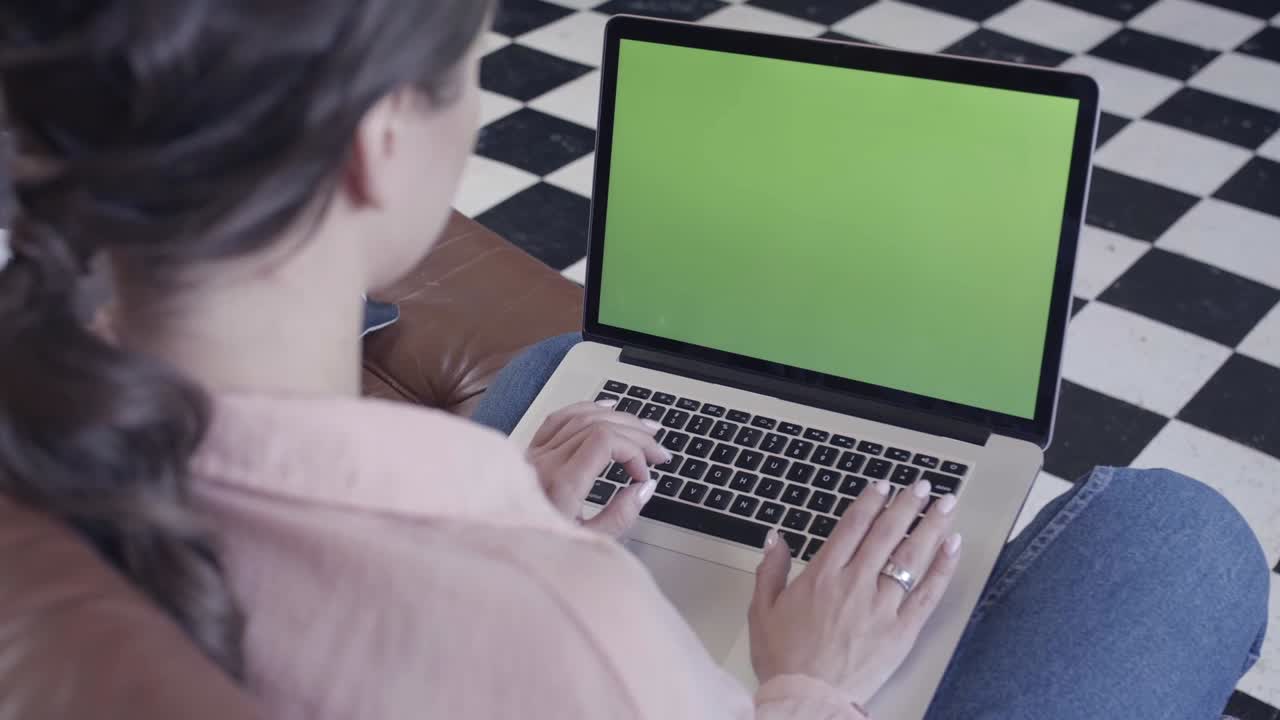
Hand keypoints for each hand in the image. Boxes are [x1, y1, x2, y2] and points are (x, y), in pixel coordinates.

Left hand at [526, 399, 670, 535]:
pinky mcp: (530, 452)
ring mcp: (535, 453)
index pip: (605, 441)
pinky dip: (587, 409)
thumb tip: (643, 488)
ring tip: (644, 429)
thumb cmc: (539, 548)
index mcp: (560, 484)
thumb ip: (619, 517)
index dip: (634, 451)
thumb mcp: (586, 543)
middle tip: (658, 452)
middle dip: (635, 434)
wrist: (502, 544)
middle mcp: (545, 462)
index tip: (643, 475)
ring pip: (581, 417)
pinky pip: (560, 418)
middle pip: (598, 425)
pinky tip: (607, 408)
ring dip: (618, 419)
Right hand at [748, 478, 962, 706]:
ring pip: (912, 556)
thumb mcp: (762, 610)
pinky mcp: (902, 631)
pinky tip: (953, 546)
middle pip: (887, 533)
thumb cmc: (784, 659)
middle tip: (923, 486)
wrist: (806, 700)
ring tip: (947, 504)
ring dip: (931, 525)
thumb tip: (775, 537)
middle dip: (908, 504)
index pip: (853, 526)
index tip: (883, 487)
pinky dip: (943, 567)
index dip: (871, 502)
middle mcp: (855, 583)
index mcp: (822, 575)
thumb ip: (770, 569)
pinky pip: (928, 593)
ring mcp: (882, 606)